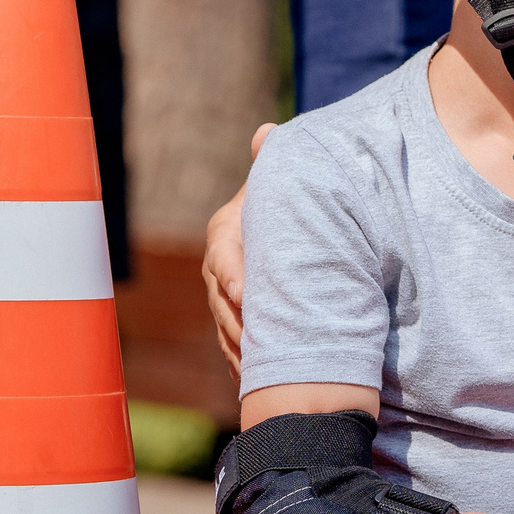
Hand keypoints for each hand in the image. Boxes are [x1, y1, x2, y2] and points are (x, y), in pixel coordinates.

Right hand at [204, 123, 271, 370]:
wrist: (292, 224)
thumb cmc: (287, 200)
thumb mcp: (281, 181)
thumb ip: (274, 161)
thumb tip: (267, 133)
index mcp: (227, 232)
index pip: (223, 256)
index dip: (233, 276)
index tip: (246, 295)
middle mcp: (220, 267)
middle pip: (223, 300)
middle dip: (238, 323)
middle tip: (257, 344)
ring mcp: (225, 296)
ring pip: (228, 327)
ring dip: (242, 348)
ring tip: (259, 369)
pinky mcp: (238, 319)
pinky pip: (237, 345)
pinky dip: (247, 363)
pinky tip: (259, 381)